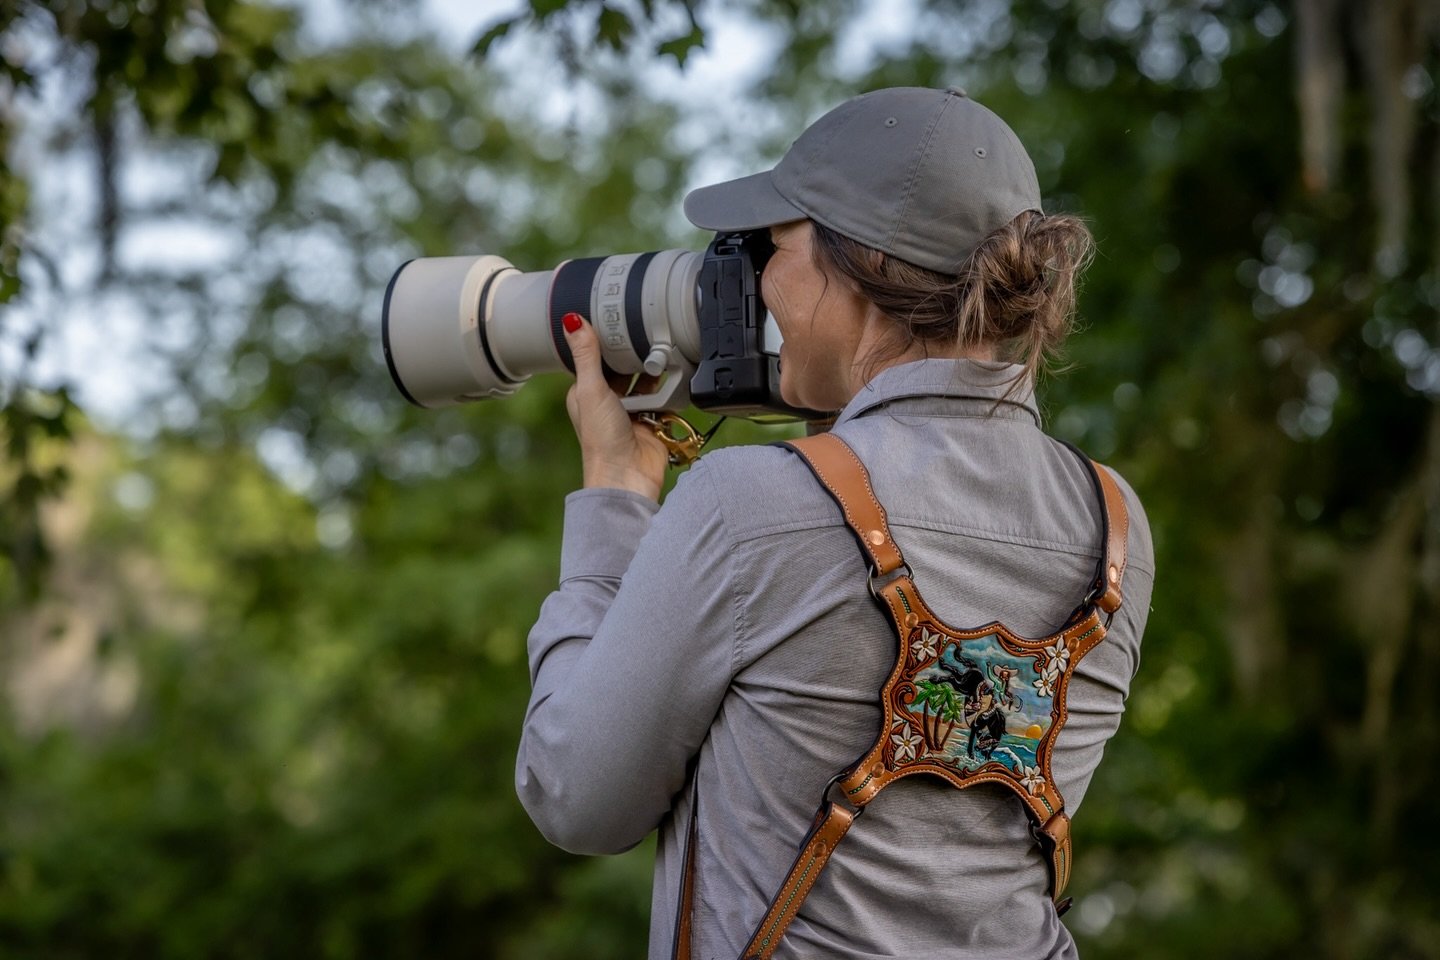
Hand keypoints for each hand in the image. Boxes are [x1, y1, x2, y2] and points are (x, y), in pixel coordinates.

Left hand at [562, 313, 668, 501]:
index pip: (596, 358)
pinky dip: (667, 390)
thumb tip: (571, 320)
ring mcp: (630, 412)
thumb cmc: (601, 440)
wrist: (627, 476)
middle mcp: (607, 401)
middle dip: (634, 355)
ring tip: (662, 354)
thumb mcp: (591, 390)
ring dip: (652, 372)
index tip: (618, 318)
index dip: (606, 342)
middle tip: (647, 333)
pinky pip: (662, 398)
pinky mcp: (652, 422)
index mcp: (585, 392)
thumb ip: (586, 355)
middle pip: (623, 368)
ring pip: (645, 381)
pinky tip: (672, 378)